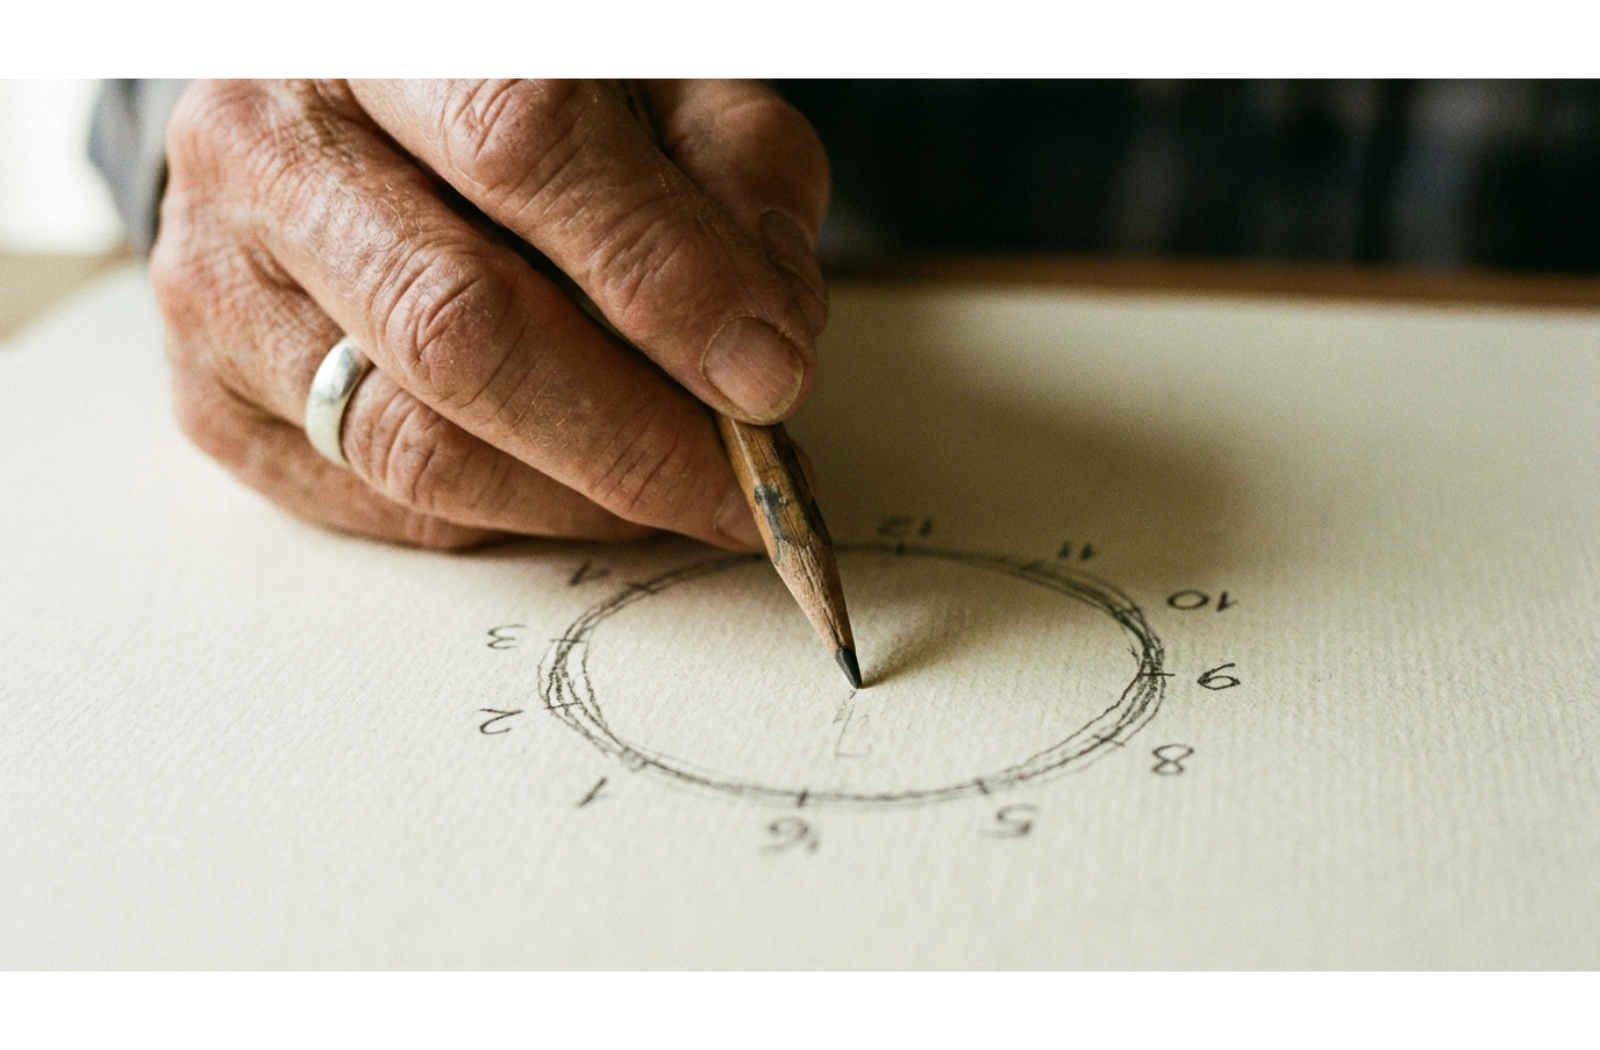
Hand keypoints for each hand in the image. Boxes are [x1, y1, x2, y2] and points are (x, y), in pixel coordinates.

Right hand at [151, 79, 828, 548]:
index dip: (660, 273)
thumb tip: (768, 341)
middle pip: (454, 320)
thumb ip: (732, 180)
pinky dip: (504, 519)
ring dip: (577, 497)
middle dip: (627, 432)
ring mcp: (217, 279)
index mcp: (386, 33)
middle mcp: (267, 144)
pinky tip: (577, 492)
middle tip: (739, 487)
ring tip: (677, 494)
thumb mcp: (655, 96)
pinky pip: (376, 502)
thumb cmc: (526, 111)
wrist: (350, 137)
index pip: (525, 142)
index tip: (769, 373)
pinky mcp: (210, 398)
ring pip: (411, 439)